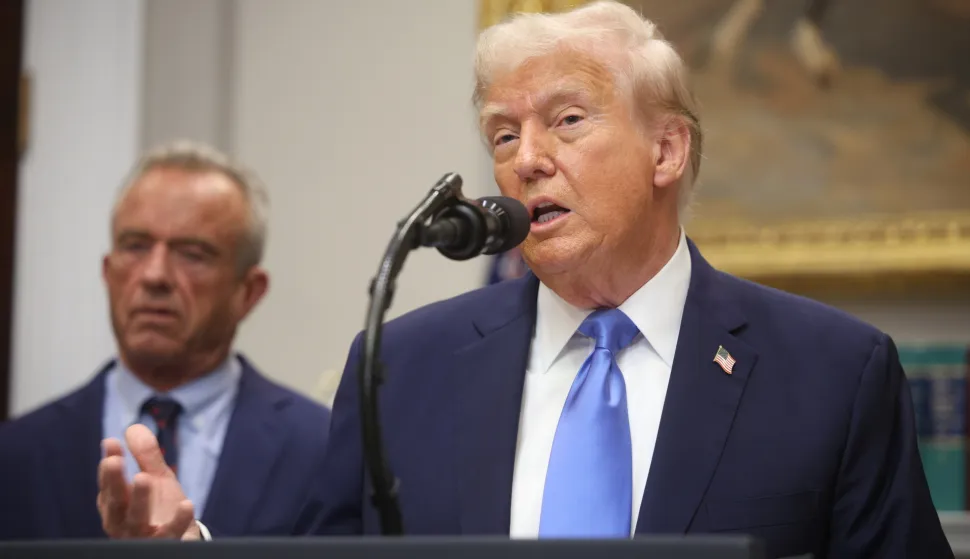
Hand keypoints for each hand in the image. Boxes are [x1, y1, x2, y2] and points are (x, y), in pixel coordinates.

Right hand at [97, 423, 199, 539]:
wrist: (180, 536)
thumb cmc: (161, 507)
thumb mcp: (156, 478)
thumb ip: (146, 456)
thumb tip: (133, 428)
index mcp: (117, 504)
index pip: (108, 484)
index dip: (108, 465)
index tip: (110, 443)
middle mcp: (123, 522)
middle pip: (116, 503)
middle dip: (114, 482)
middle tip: (115, 461)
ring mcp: (143, 535)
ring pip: (136, 521)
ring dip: (139, 500)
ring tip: (143, 478)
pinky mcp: (165, 543)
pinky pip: (171, 534)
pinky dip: (178, 520)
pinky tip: (187, 504)